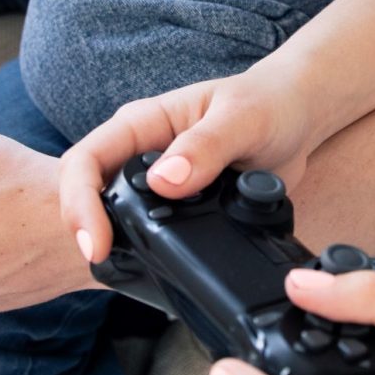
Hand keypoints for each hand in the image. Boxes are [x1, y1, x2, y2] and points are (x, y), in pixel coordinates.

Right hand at [59, 70, 319, 261]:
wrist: (294, 118)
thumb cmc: (267, 103)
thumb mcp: (242, 119)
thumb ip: (206, 146)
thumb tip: (165, 181)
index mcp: (142, 123)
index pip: (86, 160)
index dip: (80, 202)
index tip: (96, 242)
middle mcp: (140, 153)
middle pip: (88, 193)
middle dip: (85, 228)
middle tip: (100, 261)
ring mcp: (156, 183)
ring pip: (113, 216)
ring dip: (113, 243)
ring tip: (122, 270)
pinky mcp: (176, 207)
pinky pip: (146, 232)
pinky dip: (145, 252)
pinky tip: (156, 270)